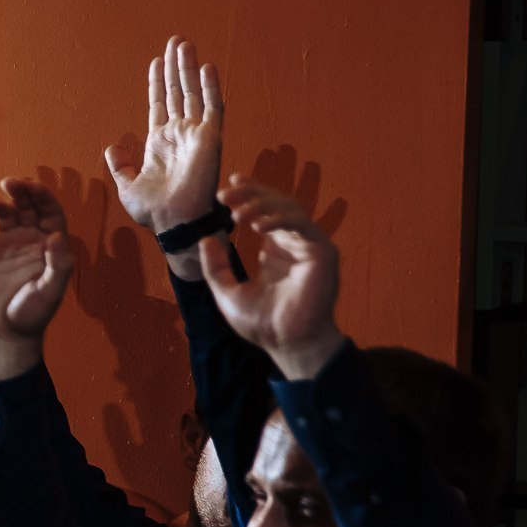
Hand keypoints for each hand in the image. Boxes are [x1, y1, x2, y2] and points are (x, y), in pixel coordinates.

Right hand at [0, 177, 74, 380]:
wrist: (4, 332)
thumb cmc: (33, 313)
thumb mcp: (50, 291)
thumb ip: (57, 264)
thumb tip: (55, 236)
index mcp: (48, 245)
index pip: (50, 212)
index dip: (43, 197)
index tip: (33, 187)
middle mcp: (28, 239)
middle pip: (26, 207)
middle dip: (20, 192)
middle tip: (10, 183)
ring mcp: (5, 245)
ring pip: (2, 215)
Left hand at [104, 36, 222, 233]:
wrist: (173, 223)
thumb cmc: (154, 211)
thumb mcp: (127, 186)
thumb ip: (120, 165)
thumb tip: (110, 147)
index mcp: (160, 143)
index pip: (160, 104)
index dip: (157, 82)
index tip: (156, 61)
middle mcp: (180, 134)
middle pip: (177, 92)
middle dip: (175, 67)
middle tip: (175, 41)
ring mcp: (196, 134)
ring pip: (192, 93)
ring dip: (188, 68)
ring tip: (183, 43)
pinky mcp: (210, 139)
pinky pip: (212, 108)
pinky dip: (210, 87)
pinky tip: (206, 67)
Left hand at [205, 177, 343, 378]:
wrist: (287, 344)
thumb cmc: (262, 323)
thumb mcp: (227, 292)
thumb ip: (216, 267)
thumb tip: (205, 240)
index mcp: (275, 249)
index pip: (265, 211)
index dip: (251, 193)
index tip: (230, 183)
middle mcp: (294, 244)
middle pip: (277, 204)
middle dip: (251, 194)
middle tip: (226, 194)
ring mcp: (310, 246)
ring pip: (290, 209)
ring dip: (262, 205)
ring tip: (237, 212)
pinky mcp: (322, 253)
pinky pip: (303, 225)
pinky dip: (280, 220)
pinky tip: (258, 224)